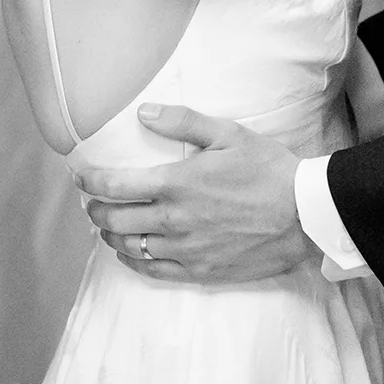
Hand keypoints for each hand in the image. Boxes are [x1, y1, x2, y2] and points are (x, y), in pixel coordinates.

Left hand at [74, 104, 316, 283]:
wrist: (303, 215)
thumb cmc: (268, 171)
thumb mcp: (228, 134)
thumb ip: (183, 122)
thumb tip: (143, 112)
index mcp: (176, 184)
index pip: (115, 185)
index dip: (90, 180)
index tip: (81, 176)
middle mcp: (173, 220)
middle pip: (114, 220)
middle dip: (95, 210)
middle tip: (91, 202)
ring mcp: (185, 249)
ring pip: (130, 247)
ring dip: (111, 237)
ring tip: (108, 227)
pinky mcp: (200, 271)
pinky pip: (154, 270)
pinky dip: (134, 262)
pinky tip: (131, 255)